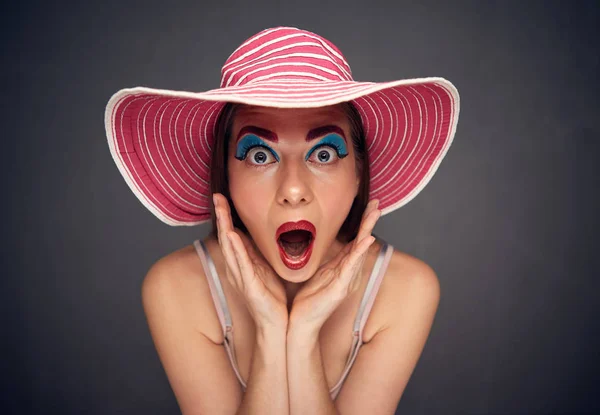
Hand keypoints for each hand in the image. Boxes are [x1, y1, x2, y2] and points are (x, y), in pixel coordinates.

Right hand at [213, 193, 288, 331]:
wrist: (276, 324)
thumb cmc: (273, 298)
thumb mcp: (267, 269)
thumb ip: (263, 252)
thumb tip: (269, 233)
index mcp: (243, 262)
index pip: (232, 235)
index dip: (226, 216)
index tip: (223, 197)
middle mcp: (238, 268)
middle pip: (225, 236)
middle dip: (220, 216)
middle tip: (216, 196)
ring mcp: (241, 276)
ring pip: (229, 246)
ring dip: (224, 226)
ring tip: (220, 208)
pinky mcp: (248, 285)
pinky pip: (241, 263)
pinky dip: (235, 248)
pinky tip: (231, 235)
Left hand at [289, 199, 380, 333]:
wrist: (302, 322)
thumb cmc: (308, 299)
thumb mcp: (315, 272)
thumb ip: (321, 258)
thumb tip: (313, 239)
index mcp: (340, 266)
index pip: (354, 240)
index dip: (362, 222)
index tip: (368, 204)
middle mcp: (347, 271)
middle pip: (361, 241)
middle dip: (369, 221)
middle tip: (376, 203)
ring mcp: (345, 279)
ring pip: (359, 250)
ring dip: (367, 230)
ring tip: (375, 214)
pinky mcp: (340, 287)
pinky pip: (351, 266)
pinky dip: (359, 252)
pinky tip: (367, 240)